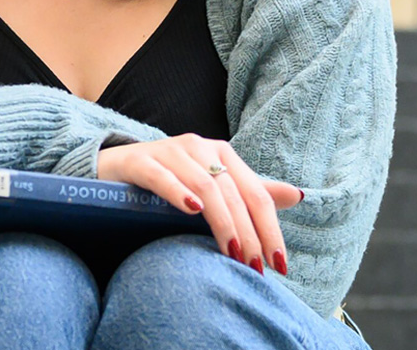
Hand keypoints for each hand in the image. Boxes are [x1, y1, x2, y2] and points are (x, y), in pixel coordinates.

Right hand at [96, 134, 302, 276]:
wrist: (119, 166)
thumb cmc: (173, 180)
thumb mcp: (214, 186)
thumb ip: (252, 193)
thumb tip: (297, 195)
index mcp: (223, 154)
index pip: (256, 193)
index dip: (270, 228)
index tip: (279, 264)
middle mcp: (201, 148)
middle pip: (234, 193)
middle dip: (249, 234)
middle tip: (254, 268)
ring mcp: (171, 152)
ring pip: (206, 186)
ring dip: (222, 222)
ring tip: (231, 253)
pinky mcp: (142, 161)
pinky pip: (164, 177)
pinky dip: (180, 193)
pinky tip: (191, 211)